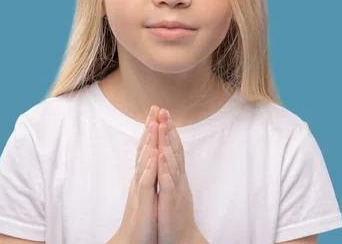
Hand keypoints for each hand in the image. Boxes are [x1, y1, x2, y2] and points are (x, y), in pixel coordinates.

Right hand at [111, 106, 159, 243]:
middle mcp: (140, 177)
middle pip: (144, 148)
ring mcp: (140, 188)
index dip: (152, 129)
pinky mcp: (142, 201)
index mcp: (144, 174)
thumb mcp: (148, 189)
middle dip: (150, 128)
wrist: (134, 239)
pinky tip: (153, 156)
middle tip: (155, 108)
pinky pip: (146, 182)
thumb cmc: (144, 215)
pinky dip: (149, 168)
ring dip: (148, 143)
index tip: (158, 111)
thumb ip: (149, 172)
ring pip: (144, 161)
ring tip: (153, 125)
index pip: (148, 147)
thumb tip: (153, 155)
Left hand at [156, 108, 205, 243]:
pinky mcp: (170, 200)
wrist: (181, 238)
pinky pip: (167, 181)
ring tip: (163, 126)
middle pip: (174, 149)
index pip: (173, 148)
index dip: (169, 130)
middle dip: (168, 129)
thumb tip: (167, 156)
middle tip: (163, 110)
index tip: (163, 113)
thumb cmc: (174, 214)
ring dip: (167, 143)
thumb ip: (171, 172)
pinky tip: (161, 155)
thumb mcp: (172, 189)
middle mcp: (178, 178)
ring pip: (172, 161)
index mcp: (176, 175)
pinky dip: (165, 167)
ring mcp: (175, 188)